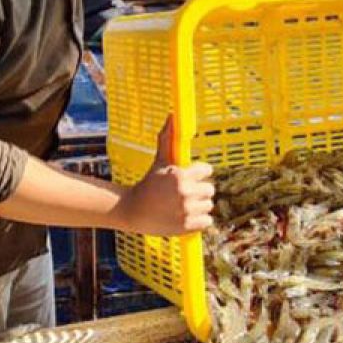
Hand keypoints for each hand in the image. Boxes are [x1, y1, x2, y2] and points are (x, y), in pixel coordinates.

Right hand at [119, 117, 213, 234]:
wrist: (132, 210)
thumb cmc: (148, 183)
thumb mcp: (159, 161)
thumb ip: (168, 139)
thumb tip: (172, 116)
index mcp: (181, 175)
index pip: (207, 170)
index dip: (199, 173)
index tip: (191, 177)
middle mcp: (186, 192)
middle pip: (210, 189)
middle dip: (200, 190)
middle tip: (185, 193)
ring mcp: (187, 210)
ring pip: (209, 205)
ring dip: (200, 206)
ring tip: (184, 205)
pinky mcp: (187, 226)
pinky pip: (207, 221)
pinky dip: (199, 220)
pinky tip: (187, 216)